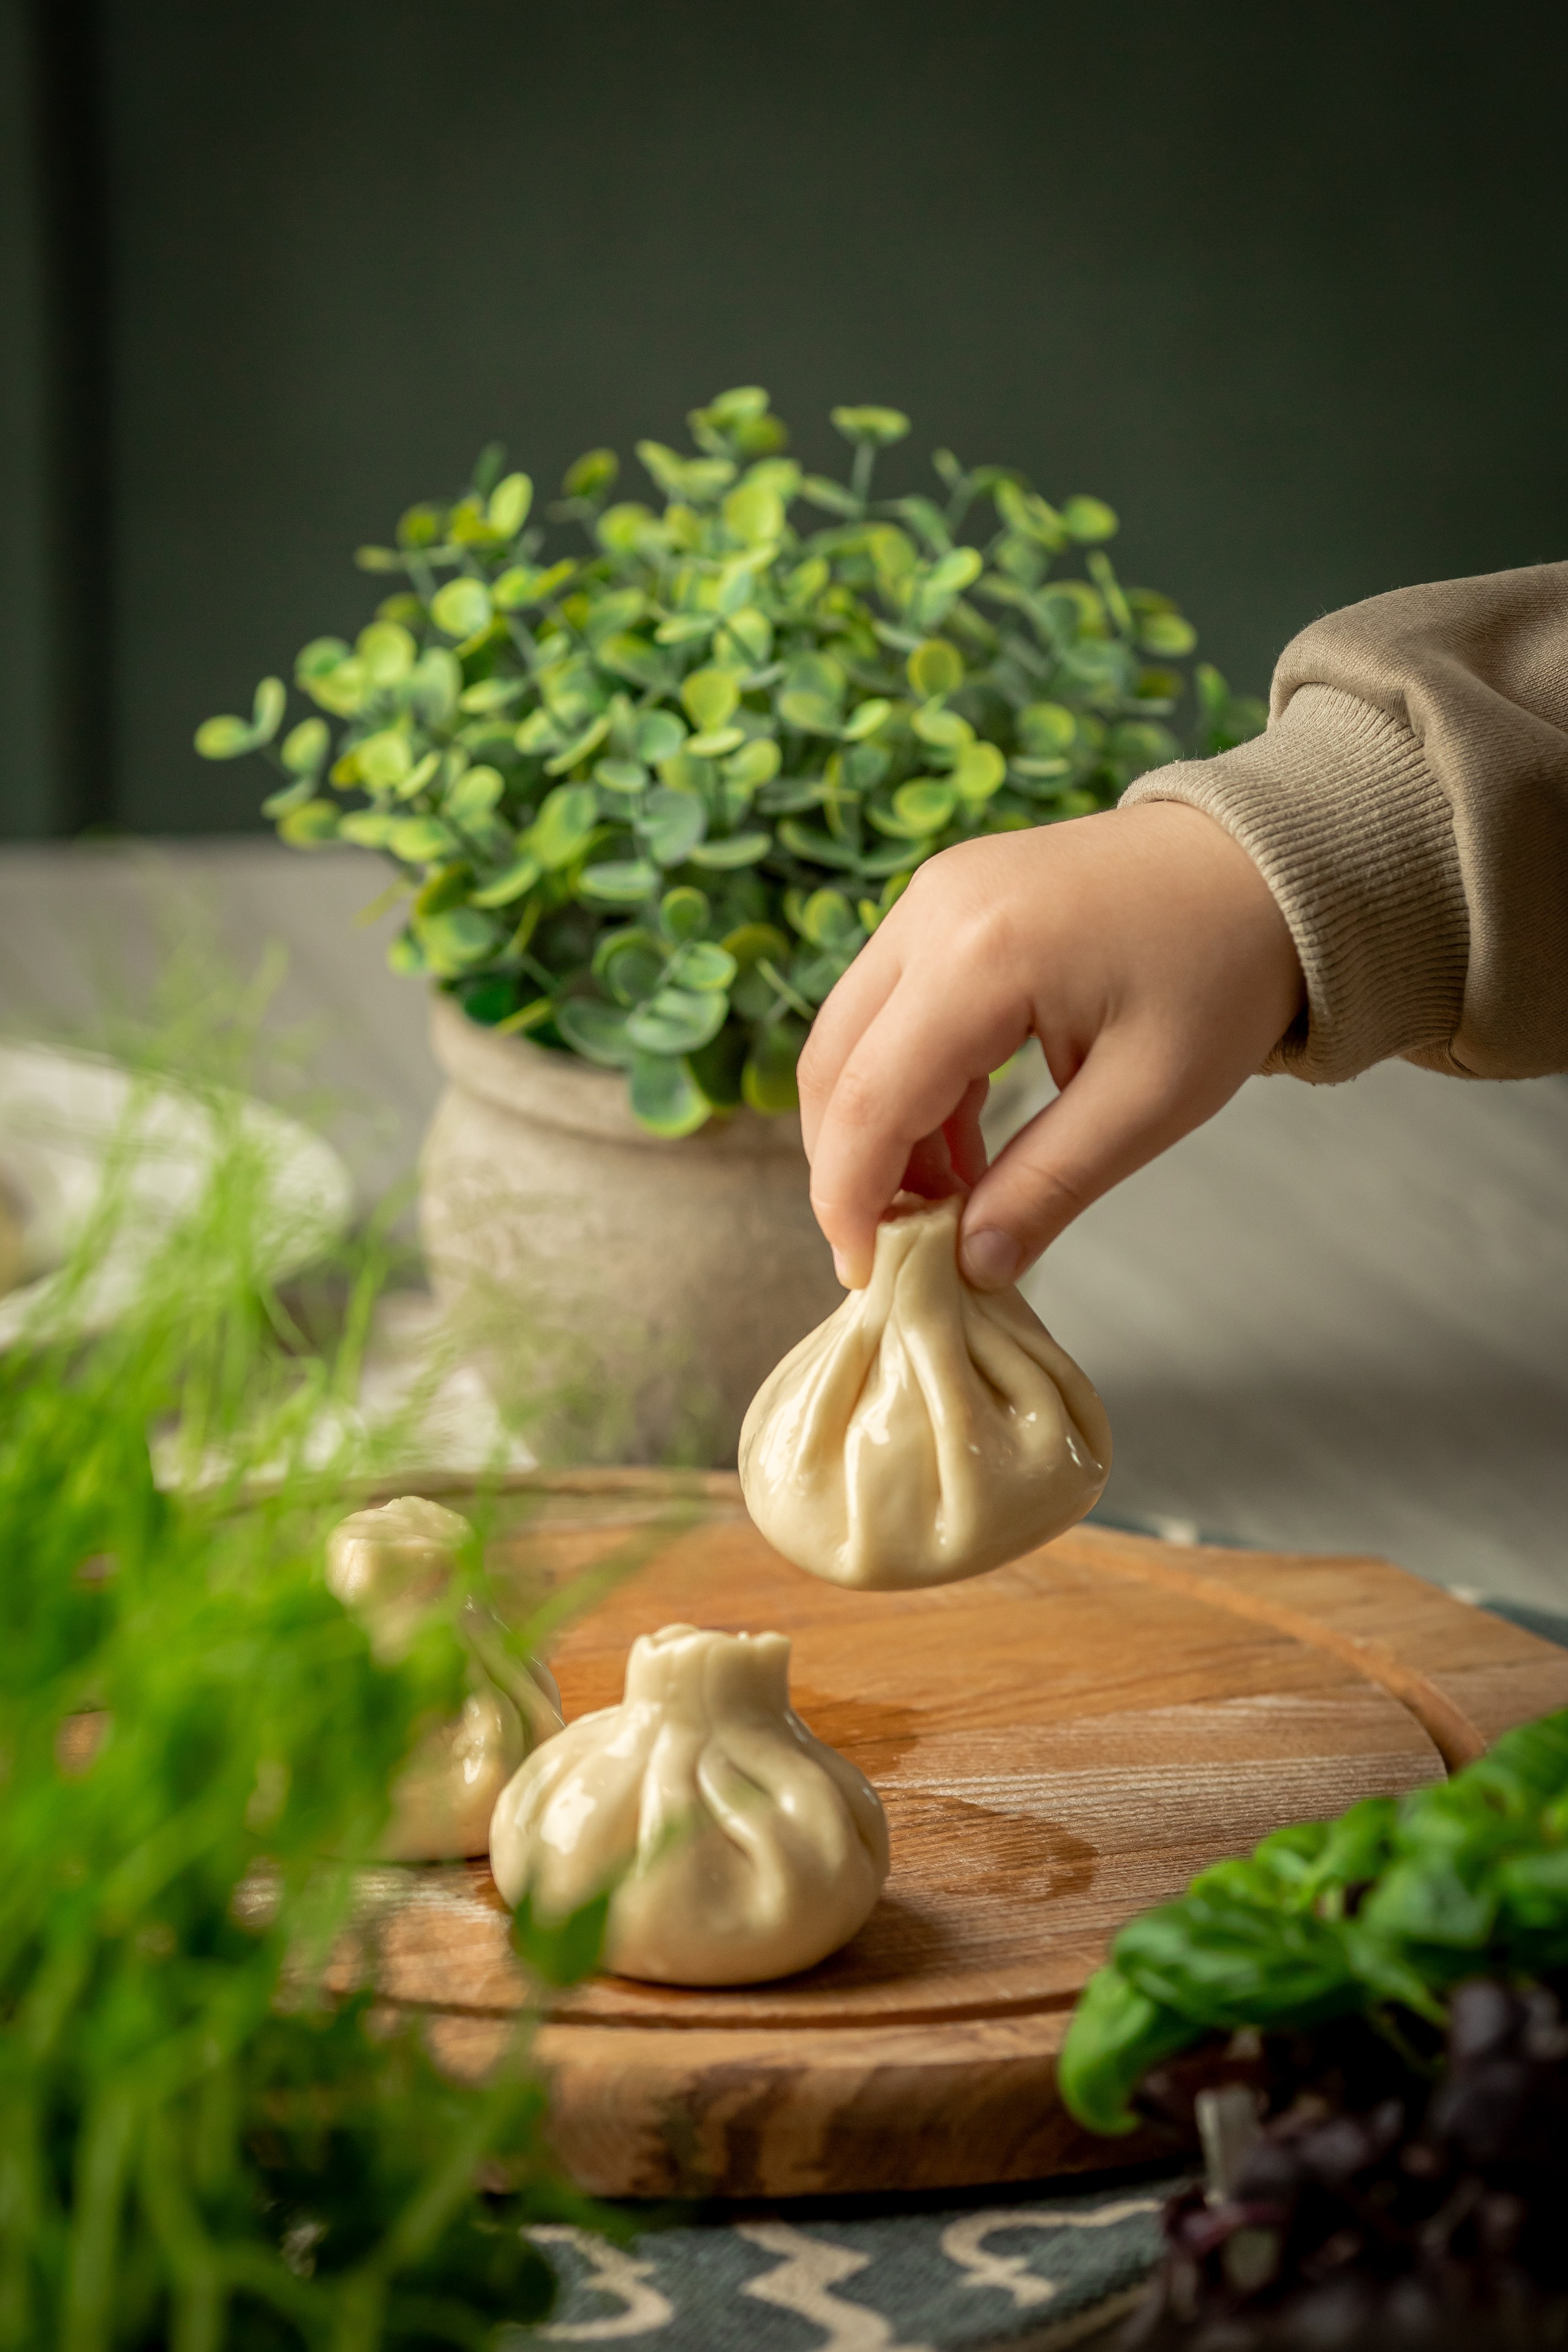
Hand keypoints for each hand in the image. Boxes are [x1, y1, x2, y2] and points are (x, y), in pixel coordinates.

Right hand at [797, 801, 1305, 1287]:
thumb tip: (970, 1268)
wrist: (1267, 866)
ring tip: (947, 1205)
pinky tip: (961, 1147)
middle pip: (834, 1064)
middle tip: (896, 1251)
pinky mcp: (946, 901)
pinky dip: (907, 1084)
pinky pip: (890, 1005)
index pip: (870, 1099)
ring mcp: (933, 896)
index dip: (851, 1199)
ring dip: (877, 1130)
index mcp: (981, 956)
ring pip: (851, 1035)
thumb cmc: (1224, 973)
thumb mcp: (1150, 1100)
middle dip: (850, 1169)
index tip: (867, 1277)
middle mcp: (933, 911)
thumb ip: (1049, 1187)